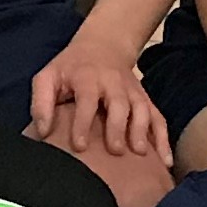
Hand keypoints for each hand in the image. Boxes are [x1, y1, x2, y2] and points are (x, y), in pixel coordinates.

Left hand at [27, 40, 168, 165]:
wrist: (103, 46)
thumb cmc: (70, 69)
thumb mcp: (48, 77)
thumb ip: (41, 103)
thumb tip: (42, 132)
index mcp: (88, 78)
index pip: (87, 100)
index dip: (83, 122)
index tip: (80, 146)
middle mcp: (114, 84)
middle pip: (120, 104)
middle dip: (119, 127)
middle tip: (116, 150)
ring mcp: (133, 92)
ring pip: (143, 110)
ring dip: (144, 131)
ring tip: (141, 153)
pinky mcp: (145, 100)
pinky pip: (158, 118)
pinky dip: (164, 139)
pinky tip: (165, 161)